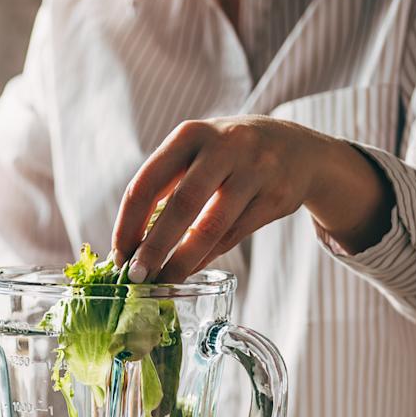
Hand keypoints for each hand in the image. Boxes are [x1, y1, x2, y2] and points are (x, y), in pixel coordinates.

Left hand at [112, 115, 395, 282]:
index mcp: (191, 134)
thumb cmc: (228, 156)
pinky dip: (208, 257)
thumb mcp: (195, 153)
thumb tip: (130, 246)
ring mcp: (255, 171)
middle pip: (182, 204)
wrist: (297, 148)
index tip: (118, 253)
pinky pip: (234, 237)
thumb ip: (164, 187)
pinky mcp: (277, 197)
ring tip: (163, 282)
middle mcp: (225, 147)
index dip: (128, 223)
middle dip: (154, 247)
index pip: (147, 182)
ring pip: (212, 227)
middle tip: (136, 276)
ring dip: (182, 261)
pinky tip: (191, 269)